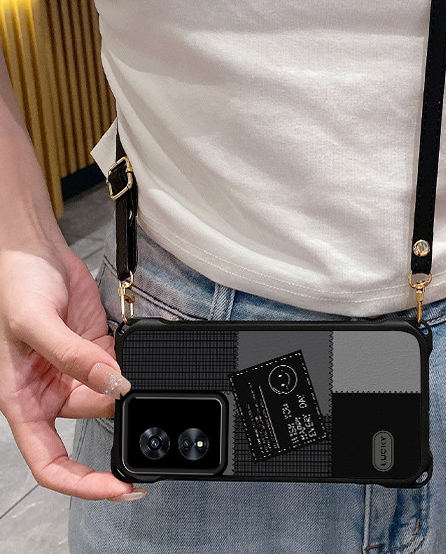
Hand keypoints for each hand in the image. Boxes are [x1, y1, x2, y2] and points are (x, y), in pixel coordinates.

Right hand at [0, 234, 144, 499]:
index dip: (83, 484)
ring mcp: (75, 371)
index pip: (50, 463)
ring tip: (137, 364)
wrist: (32, 251)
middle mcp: (49, 392)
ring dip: (130, 384)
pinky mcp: (96, 349)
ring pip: (113, 393)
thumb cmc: (13, 287)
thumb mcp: (35, 324)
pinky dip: (135, 363)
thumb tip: (114, 384)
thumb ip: (74, 357)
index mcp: (22, 401)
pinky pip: (122, 366)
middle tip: (140, 393)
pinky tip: (139, 351)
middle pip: (93, 421)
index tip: (119, 488)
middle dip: (119, 410)